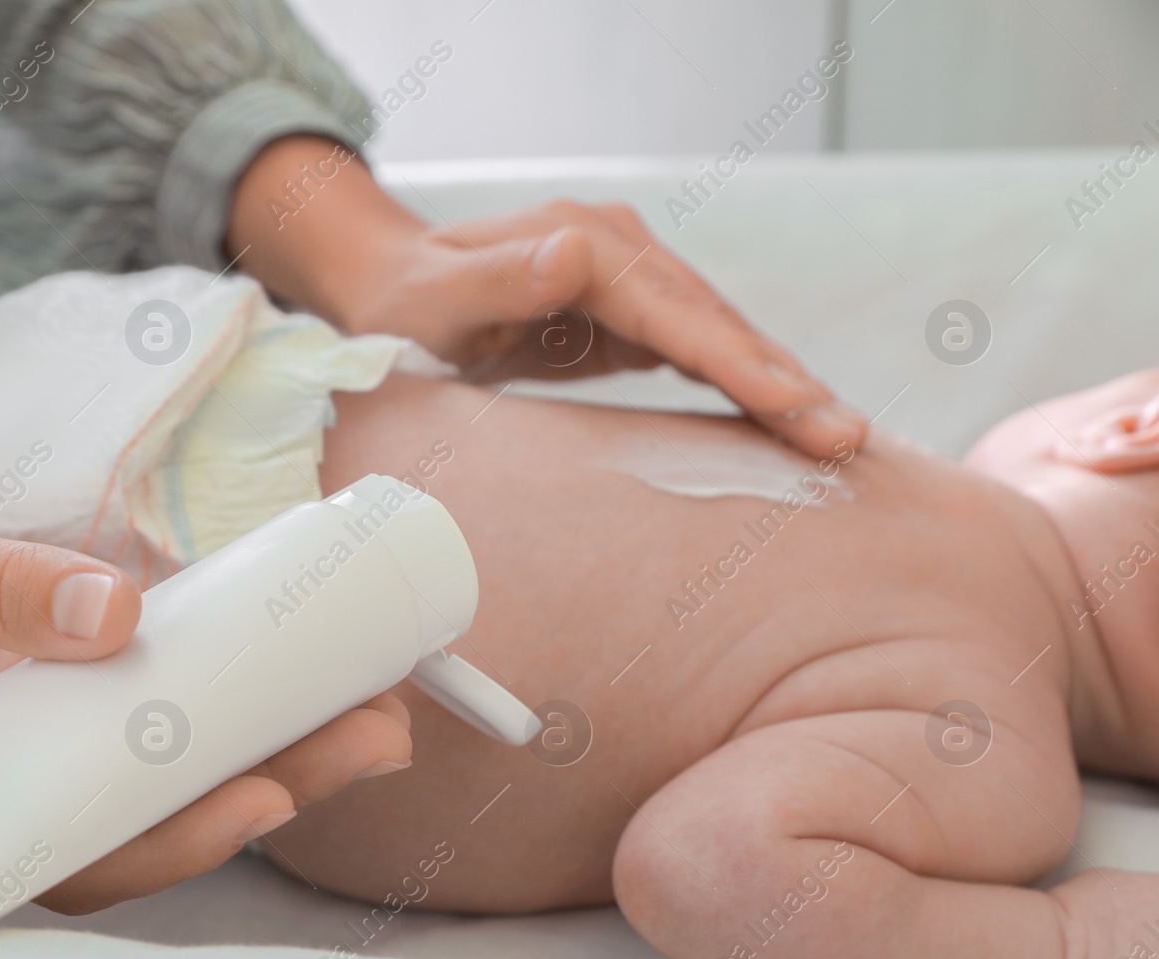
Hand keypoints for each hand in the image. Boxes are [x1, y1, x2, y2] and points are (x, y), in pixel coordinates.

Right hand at [0, 472, 412, 912]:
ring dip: (277, 744)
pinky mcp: (73, 699)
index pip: (71, 854)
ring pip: (171, 772)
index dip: (174, 841)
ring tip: (379, 708)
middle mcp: (12, 790)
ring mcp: (47, 748)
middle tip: (377, 739)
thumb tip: (114, 614)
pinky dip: (236, 696)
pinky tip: (315, 669)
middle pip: (152, 816)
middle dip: (270, 785)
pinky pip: (162, 714)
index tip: (262, 800)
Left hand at [228, 137, 865, 459]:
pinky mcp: (629, 311)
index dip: (735, 358)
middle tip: (847, 435)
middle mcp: (618, 249)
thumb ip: (494, 278)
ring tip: (837, 436)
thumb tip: (567, 255)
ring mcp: (630, 277)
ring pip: (717, 334)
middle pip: (713, 320)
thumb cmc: (404, 305)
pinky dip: (742, 382)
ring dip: (776, 384)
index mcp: (582, 242)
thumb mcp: (432, 299)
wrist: (391, 288)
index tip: (791, 400)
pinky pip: (697, 348)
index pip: (674, 310)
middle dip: (781, 379)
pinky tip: (783, 417)